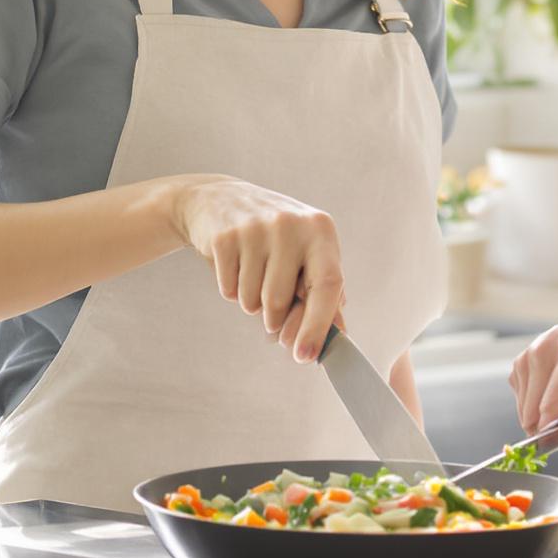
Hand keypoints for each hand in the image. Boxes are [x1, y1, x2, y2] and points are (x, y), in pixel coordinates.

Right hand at [165, 175, 342, 361]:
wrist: (219, 200)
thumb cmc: (273, 238)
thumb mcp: (306, 253)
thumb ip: (324, 294)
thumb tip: (338, 337)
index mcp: (320, 230)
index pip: (328, 284)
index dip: (317, 325)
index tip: (304, 356)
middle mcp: (290, 224)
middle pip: (280, 301)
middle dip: (274, 318)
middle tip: (270, 302)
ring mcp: (255, 228)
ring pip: (252, 301)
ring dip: (251, 303)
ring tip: (252, 274)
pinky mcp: (224, 237)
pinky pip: (229, 291)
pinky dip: (231, 290)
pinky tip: (235, 265)